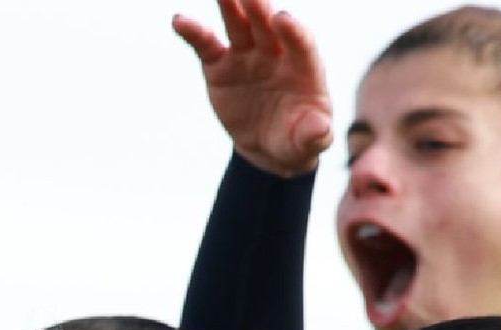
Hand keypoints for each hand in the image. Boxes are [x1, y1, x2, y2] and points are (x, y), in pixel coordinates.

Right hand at [173, 0, 331, 176]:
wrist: (267, 145)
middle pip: (268, 26)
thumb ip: (314, 134)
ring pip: (239, 26)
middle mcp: (275, 55)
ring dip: (230, 7)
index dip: (293, 31)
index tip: (282, 18)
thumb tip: (321, 130)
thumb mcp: (308, 143)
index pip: (301, 43)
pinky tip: (179, 20)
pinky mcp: (220, 66)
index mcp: (303, 68)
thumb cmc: (296, 138)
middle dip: (260, 10)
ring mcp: (247, 57)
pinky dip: (193, 32)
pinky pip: (206, 45)